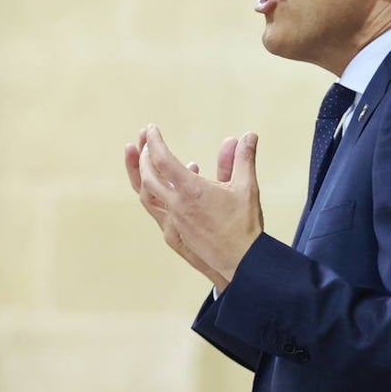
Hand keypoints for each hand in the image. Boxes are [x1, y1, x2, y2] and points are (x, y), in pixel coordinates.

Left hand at [124, 124, 263, 286]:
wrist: (242, 262)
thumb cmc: (245, 225)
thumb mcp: (246, 187)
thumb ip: (243, 158)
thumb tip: (248, 135)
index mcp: (191, 192)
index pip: (163, 160)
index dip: (155, 142)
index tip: (151, 129)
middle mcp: (176, 206)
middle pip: (146, 177)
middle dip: (142, 156)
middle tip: (143, 140)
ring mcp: (172, 222)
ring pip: (146, 196)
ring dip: (142, 176)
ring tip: (146, 159)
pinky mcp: (174, 235)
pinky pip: (157, 210)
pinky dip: (156, 194)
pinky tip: (170, 185)